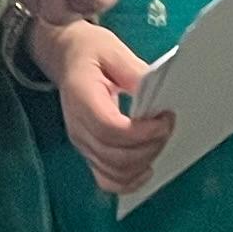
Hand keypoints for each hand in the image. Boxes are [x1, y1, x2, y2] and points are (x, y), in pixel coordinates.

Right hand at [36, 17, 175, 199]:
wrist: (66, 57)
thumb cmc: (89, 52)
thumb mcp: (112, 50)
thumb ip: (134, 72)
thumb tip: (156, 91)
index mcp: (81, 98)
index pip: (110, 129)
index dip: (141, 132)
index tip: (164, 119)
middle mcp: (78, 127)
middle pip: (114, 156)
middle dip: (149, 147)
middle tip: (166, 126)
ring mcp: (81, 143)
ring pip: (113, 172)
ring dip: (142, 163)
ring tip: (158, 141)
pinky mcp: (88, 151)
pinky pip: (106, 180)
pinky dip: (128, 181)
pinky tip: (145, 168)